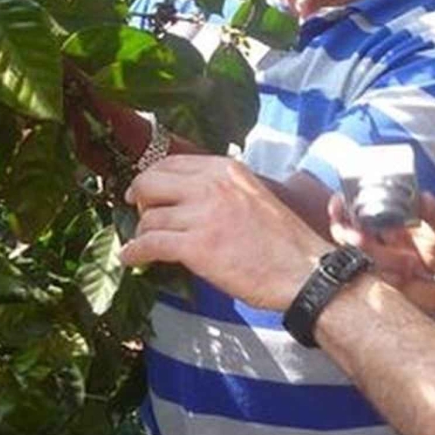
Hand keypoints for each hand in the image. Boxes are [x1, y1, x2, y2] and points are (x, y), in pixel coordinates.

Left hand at [119, 155, 331, 310]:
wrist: (303, 271)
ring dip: (141, 231)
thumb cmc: (284, 241)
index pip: (172, 162)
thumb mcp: (254, 195)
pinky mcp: (196, 246)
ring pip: (149, 216)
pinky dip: (135, 252)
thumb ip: (222, 190)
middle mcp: (211, 185)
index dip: (152, 177)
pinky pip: (150, 244)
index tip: (145, 190)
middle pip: (151, 182)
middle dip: (140, 198)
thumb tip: (189, 196)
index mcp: (226, 169)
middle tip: (139, 212)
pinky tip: (130, 259)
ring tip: (141, 243)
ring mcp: (202, 215)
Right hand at [328, 191, 434, 316]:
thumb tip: (424, 197)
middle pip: (346, 226)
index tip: (338, 205)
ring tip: (409, 262)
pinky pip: (373, 269)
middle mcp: (380, 228)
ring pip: (360, 250)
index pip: (358, 200)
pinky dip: (391, 271)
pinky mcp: (380, 272)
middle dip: (348, 232)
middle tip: (360, 239)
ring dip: (382, 256)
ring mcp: (378, 251)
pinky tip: (410, 273)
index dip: (342, 202)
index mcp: (392, 210)